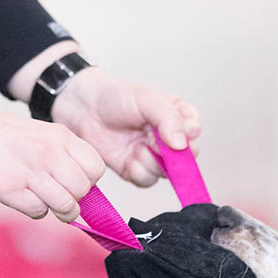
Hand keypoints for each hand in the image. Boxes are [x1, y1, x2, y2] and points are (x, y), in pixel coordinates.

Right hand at [0, 103, 105, 220]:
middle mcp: (50, 153)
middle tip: (59, 197)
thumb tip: (85, 188)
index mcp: (62, 138)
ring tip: (45, 201)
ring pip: (65, 205)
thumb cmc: (6, 137)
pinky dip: (34, 210)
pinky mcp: (11, 188)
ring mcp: (31, 171)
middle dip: (74, 200)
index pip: (96, 169)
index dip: (88, 181)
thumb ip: (67, 157)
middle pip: (82, 191)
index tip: (75, 183)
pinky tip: (24, 198)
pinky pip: (38, 211)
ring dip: (58, 210)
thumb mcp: (46, 136)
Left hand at [49, 67, 200, 186]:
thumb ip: (168, 118)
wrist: (84, 109)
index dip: (188, 134)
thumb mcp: (146, 98)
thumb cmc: (114, 97)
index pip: (194, 130)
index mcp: (176, 116)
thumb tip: (182, 143)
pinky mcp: (136, 169)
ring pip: (167, 172)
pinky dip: (139, 171)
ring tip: (137, 146)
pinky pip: (148, 180)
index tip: (175, 132)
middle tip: (151, 140)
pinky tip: (129, 157)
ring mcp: (153, 156)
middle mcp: (168, 138)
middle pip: (185, 157)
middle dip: (168, 152)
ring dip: (152, 162)